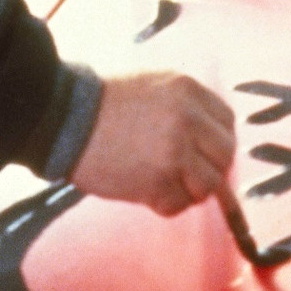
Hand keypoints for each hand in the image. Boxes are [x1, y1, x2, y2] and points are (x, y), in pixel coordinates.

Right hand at [69, 71, 236, 217]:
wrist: (62, 119)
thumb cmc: (101, 105)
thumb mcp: (151, 85)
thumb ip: (185, 107)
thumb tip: (208, 144)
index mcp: (188, 90)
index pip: (227, 123)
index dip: (216, 142)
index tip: (201, 152)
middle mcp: (188, 119)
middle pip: (225, 156)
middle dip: (209, 170)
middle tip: (186, 175)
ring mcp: (174, 151)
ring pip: (209, 185)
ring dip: (188, 191)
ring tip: (164, 185)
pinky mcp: (157, 181)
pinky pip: (179, 204)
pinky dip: (165, 205)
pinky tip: (146, 193)